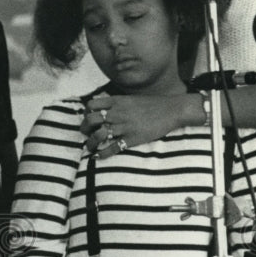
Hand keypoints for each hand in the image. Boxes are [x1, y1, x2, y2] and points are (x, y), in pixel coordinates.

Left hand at [81, 93, 196, 158]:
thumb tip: (103, 108)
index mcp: (116, 102)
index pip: (91, 105)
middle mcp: (117, 113)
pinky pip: (113, 148)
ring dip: (90, 143)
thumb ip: (116, 103)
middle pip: (90, 120)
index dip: (86, 112)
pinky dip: (103, 154)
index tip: (88, 118)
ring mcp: (124, 126)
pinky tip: (98, 157)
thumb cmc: (152, 104)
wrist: (171, 110)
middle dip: (84, 128)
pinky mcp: (132, 138)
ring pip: (98, 135)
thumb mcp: (130, 99)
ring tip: (89, 147)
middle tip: (85, 133)